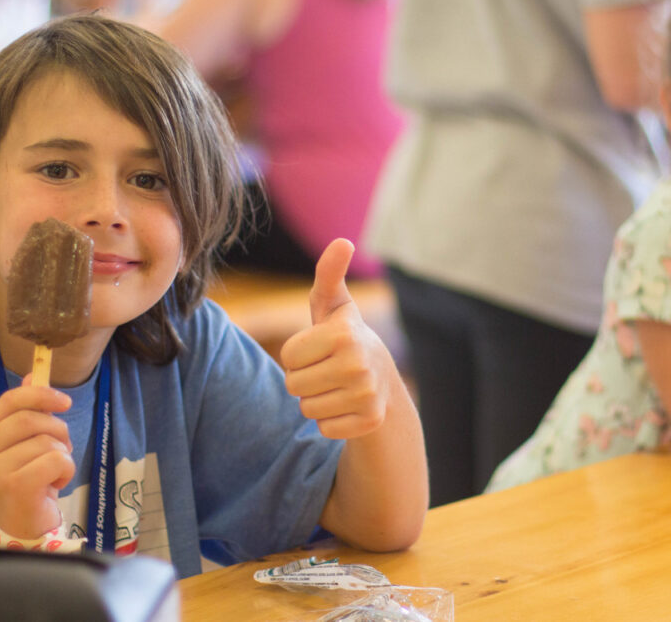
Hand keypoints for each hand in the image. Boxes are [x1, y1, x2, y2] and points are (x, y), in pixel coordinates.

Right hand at [0, 375, 74, 538]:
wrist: (24, 527)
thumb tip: (33, 375)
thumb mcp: (25, 444)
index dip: (40, 394)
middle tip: (63, 447)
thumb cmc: (27, 481)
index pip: (9, 401)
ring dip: (63, 454)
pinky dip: (66, 469)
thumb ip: (26, 411)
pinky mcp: (15, 486)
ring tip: (55, 471)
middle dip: (57, 429)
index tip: (64, 402)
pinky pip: (55, 459)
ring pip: (47, 441)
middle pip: (30, 419)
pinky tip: (56, 484)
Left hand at [280, 239, 397, 438]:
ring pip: (306, 409)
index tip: (319, 349)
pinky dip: (330, 420)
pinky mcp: (369, 422)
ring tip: (335, 386)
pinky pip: (324, 428)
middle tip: (326, 369)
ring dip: (315, 400)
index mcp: (344, 334)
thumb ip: (329, 273)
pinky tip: (346, 405)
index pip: (288, 356)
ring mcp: (367, 395)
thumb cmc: (343, 336)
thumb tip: (342, 241)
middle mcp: (359, 365)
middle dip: (303, 379)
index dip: (297, 354)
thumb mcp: (333, 305)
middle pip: (293, 385)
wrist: (382, 379)